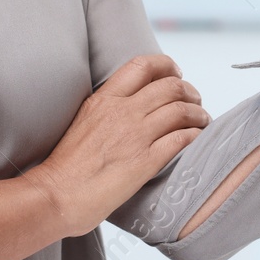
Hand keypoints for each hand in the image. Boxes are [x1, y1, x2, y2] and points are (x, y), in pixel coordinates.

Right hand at [31, 54, 210, 237]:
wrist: (57, 194)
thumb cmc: (67, 165)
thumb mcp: (84, 121)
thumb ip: (108, 110)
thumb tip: (130, 106)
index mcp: (104, 99)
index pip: (142, 66)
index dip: (166, 65)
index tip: (175, 72)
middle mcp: (122, 112)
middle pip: (170, 86)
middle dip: (189, 91)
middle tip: (195, 101)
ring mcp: (135, 136)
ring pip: (181, 110)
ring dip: (198, 114)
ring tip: (202, 121)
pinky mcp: (145, 161)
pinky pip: (182, 139)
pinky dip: (195, 136)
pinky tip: (197, 139)